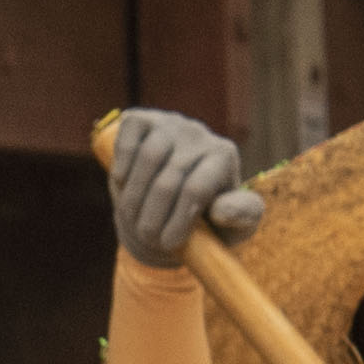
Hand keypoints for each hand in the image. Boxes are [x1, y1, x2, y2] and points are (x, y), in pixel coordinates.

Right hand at [99, 107, 261, 271]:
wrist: (171, 197)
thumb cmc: (206, 217)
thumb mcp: (233, 223)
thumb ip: (242, 217)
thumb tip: (221, 211)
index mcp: (224, 156)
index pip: (197, 189)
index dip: (178, 221)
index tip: (169, 244)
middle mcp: (199, 134)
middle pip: (169, 179)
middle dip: (153, 216)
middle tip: (147, 237)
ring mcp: (170, 124)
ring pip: (149, 157)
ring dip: (134, 196)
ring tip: (132, 217)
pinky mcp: (143, 119)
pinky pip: (129, 134)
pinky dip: (122, 161)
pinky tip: (121, 181)